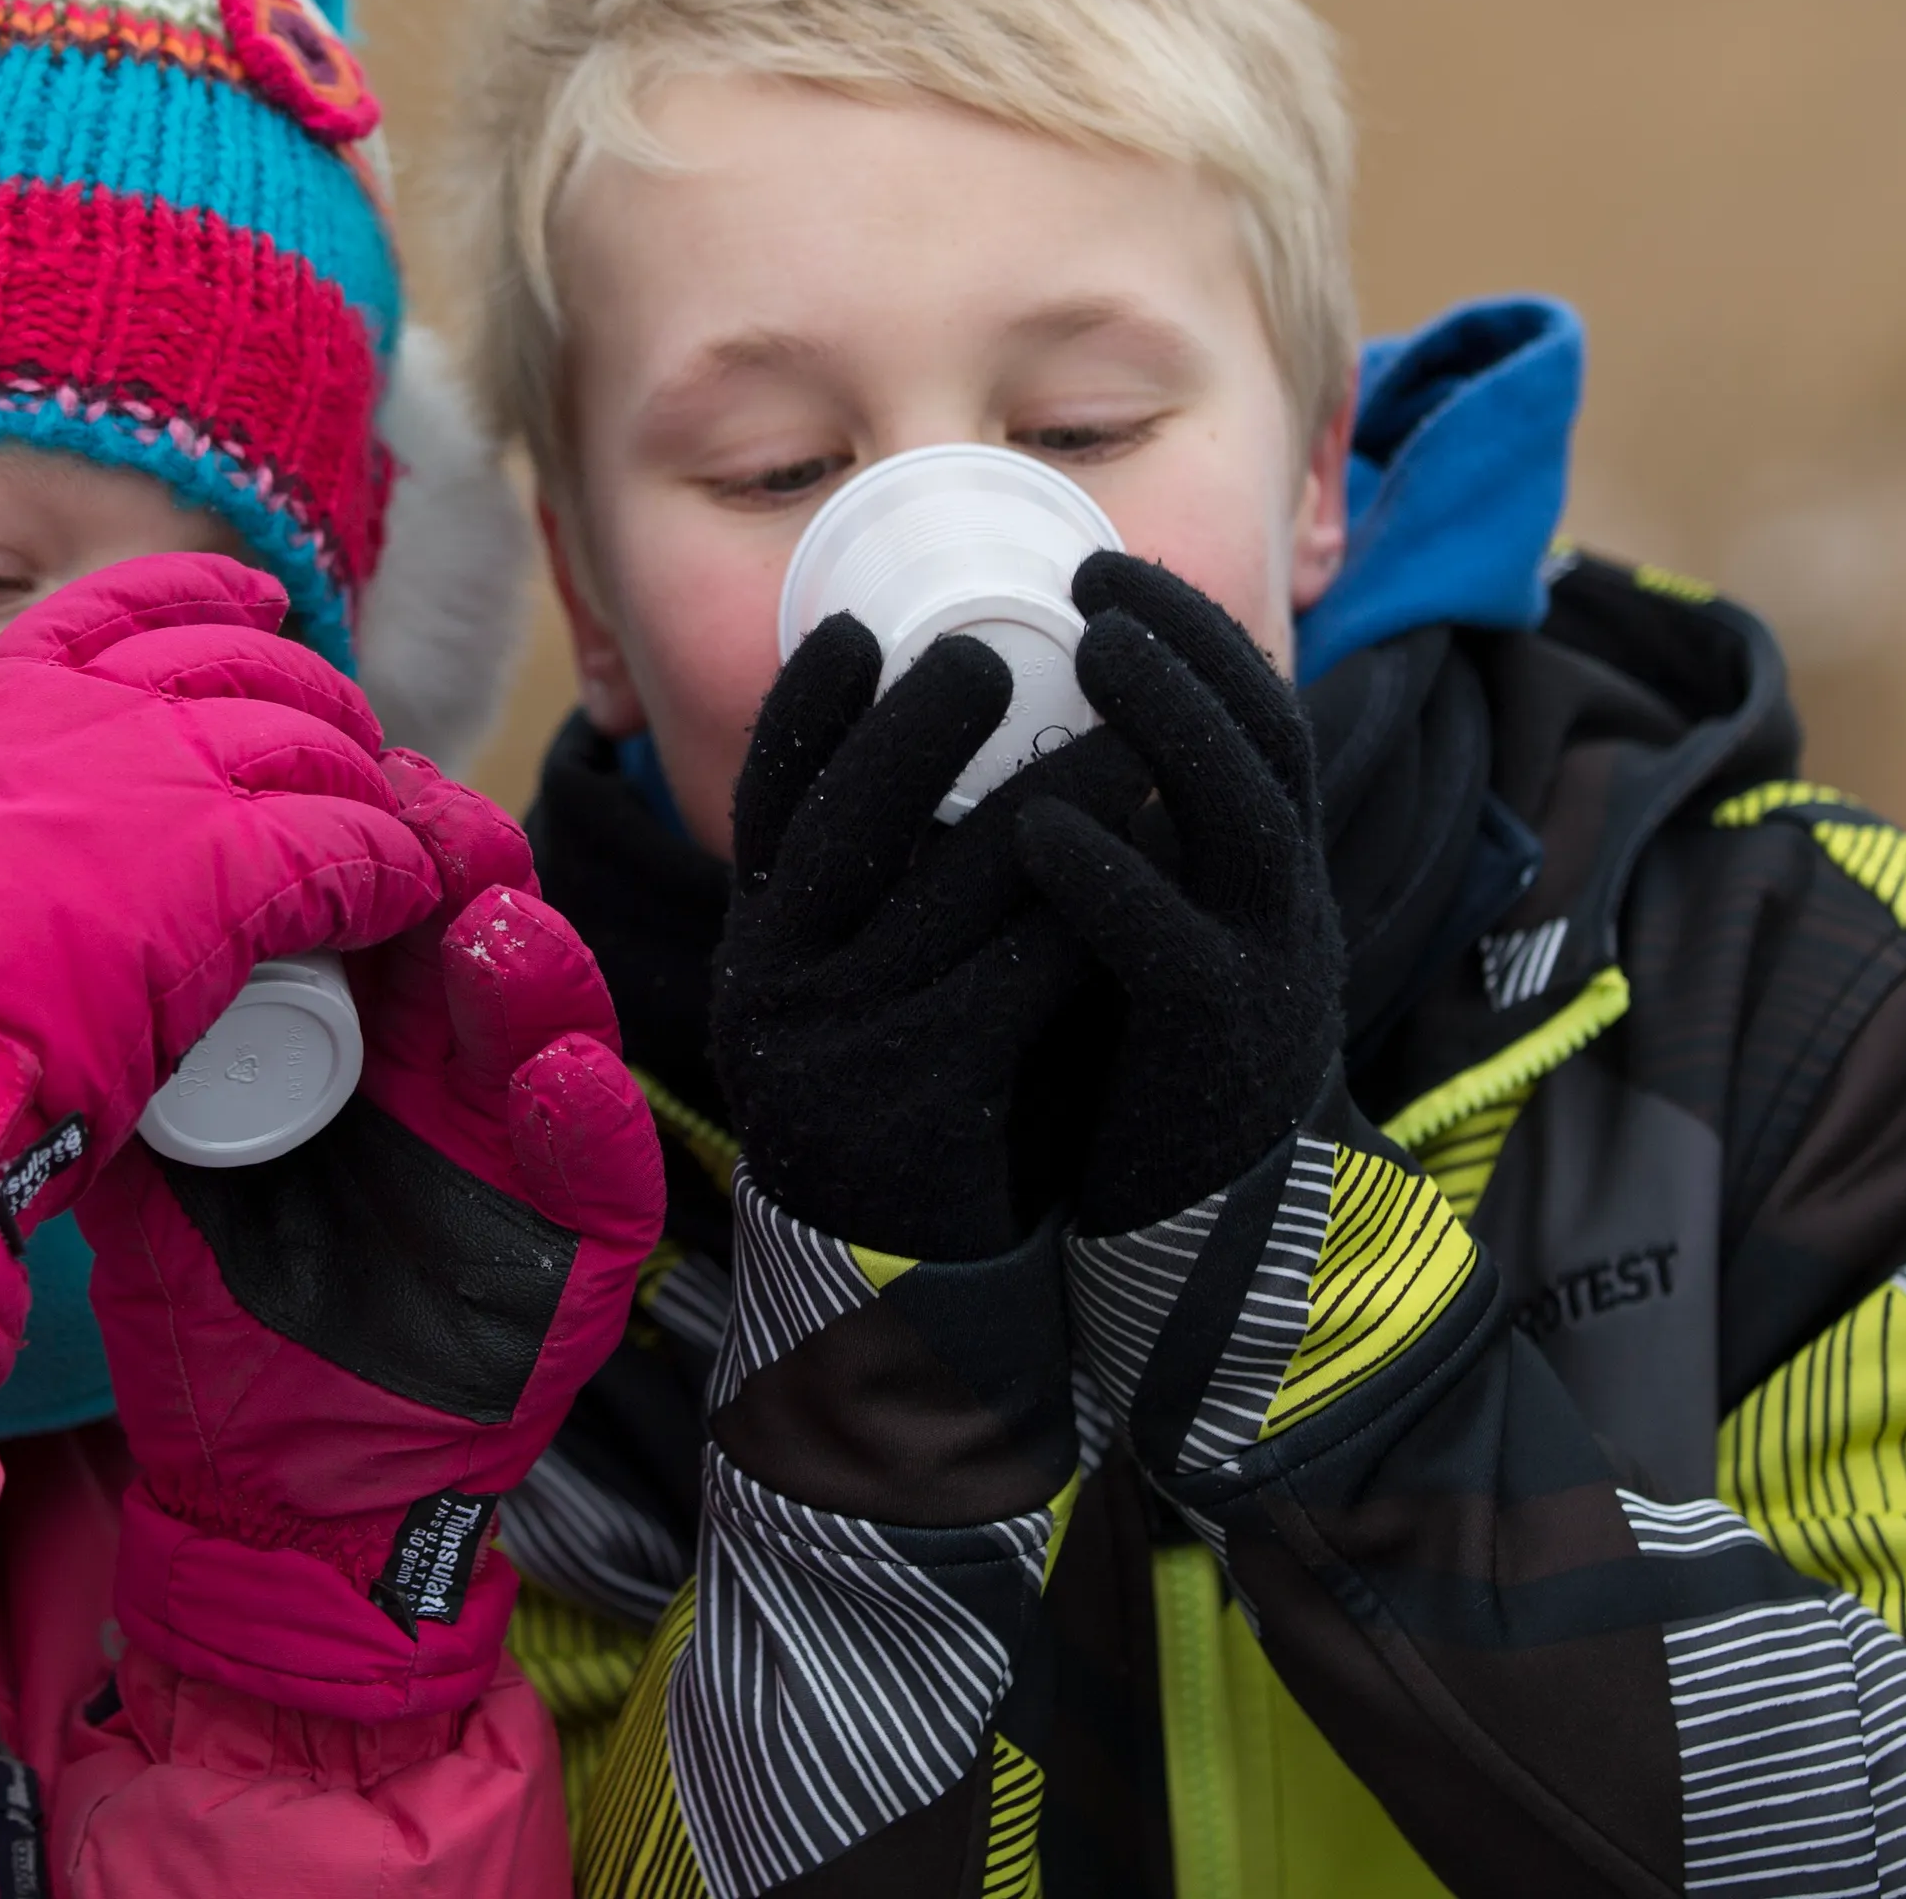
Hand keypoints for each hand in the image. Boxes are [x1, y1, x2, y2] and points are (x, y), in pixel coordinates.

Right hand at [0, 553, 441, 1386]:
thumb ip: (5, 801)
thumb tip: (46, 825)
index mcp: (17, 695)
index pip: (133, 600)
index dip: (212, 595)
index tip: (262, 603)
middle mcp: (102, 712)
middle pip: (255, 668)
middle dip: (319, 703)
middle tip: (349, 752)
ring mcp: (173, 776)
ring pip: (318, 750)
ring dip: (367, 792)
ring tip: (385, 833)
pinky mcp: (237, 862)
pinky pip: (351, 845)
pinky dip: (389, 868)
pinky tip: (402, 892)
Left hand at [79, 753, 662, 1718]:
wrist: (268, 1487)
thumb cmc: (221, 1310)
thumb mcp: (163, 1159)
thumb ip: (145, 1054)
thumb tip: (62, 931)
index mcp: (368, 1031)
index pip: (392, 899)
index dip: (377, 834)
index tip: (338, 773)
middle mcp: (460, 1068)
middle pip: (490, 929)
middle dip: (461, 863)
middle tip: (416, 816)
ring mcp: (528, 1148)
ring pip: (564, 1025)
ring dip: (535, 966)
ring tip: (488, 926)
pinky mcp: (583, 1244)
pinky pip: (609, 1169)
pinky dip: (589, 1117)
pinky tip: (556, 1080)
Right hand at [709, 614, 1146, 1260]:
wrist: (893, 1281)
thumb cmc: (900, 1098)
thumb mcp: (854, 988)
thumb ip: (884, 892)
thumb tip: (946, 744)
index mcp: (761, 943)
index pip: (761, 801)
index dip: (801, 708)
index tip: (851, 625)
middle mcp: (780, 981)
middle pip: (842, 818)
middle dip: (915, 724)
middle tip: (990, 651)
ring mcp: (841, 1040)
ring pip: (951, 888)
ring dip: (1045, 802)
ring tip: (1122, 741)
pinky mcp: (921, 1095)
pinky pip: (1016, 977)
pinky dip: (1085, 910)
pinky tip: (1145, 863)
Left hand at [1011, 552, 1341, 1239]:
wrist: (1200, 1245)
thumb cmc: (1142, 1070)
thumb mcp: (1146, 936)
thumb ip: (1122, 847)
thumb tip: (1030, 740)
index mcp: (1263, 873)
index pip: (1257, 717)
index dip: (1195, 632)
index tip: (1108, 565)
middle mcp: (1283, 908)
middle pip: (1268, 743)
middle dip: (1192, 647)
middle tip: (1098, 579)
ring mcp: (1266, 978)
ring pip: (1246, 822)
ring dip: (1171, 725)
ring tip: (1094, 650)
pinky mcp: (1219, 1058)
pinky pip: (1177, 952)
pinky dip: (1112, 881)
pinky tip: (1040, 829)